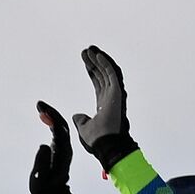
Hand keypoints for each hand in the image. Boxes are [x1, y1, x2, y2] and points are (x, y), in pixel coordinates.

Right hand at [29, 100, 72, 193]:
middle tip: (39, 104)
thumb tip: (44, 146)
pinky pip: (57, 132)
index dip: (51, 118)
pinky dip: (51, 123)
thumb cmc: (45, 190)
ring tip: (40, 108)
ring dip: (51, 116)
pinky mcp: (59, 150)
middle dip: (51, 113)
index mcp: (63, 154)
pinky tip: (44, 118)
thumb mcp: (39, 180)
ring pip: (60, 128)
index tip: (41, 109)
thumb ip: (41, 164)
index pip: (59, 130)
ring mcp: (63, 149)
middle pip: (62, 125)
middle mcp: (66, 149)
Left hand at [71, 45, 139, 172]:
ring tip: (90, 49)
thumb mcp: (84, 128)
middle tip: (85, 51)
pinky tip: (97, 55)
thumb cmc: (98, 140)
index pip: (98, 82)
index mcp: (104, 104)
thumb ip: (81, 120)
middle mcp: (111, 97)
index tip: (85, 60)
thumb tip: (77, 115)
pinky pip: (112, 74)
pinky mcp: (117, 93)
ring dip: (99, 60)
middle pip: (102, 75)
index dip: (92, 71)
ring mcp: (115, 95)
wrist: (106, 144)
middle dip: (94, 62)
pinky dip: (105, 63)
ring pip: (107, 72)